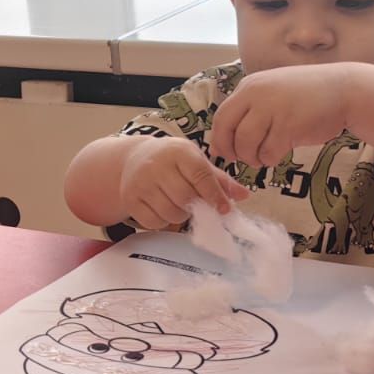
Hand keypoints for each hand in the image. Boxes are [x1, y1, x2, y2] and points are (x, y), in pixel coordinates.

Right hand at [119, 138, 249, 229]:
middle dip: (197, 207)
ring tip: (179, 204)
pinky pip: (153, 222)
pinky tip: (163, 209)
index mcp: (178, 151)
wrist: (133, 158)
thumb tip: (244, 195)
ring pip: (170, 213)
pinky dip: (163, 222)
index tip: (224, 209)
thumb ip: (219, 179)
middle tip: (198, 205)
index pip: (201, 176)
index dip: (215, 195)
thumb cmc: (172, 160)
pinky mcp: (129, 199)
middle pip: (186, 198)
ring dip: (181, 216)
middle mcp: (156, 164)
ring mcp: (140, 182)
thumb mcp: (195, 161)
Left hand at [208, 64, 354, 167]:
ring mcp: (273, 110)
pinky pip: (269, 151)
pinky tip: (277, 156)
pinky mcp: (290, 126)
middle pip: (229, 131)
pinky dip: (269, 159)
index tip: (224, 152)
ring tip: (262, 158)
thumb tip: (221, 141)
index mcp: (249, 87)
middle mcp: (257, 95)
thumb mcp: (271, 93)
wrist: (345, 90)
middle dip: (231, 151)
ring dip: (251, 158)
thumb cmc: (306, 95)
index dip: (220, 139)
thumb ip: (248, 110)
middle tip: (241, 159)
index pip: (221, 117)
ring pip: (246, 144)